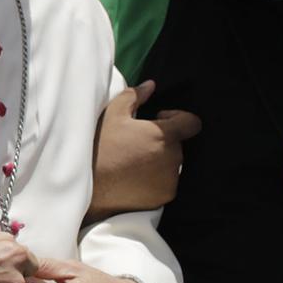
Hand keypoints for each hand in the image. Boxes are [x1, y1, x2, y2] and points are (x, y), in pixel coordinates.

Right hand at [91, 80, 201, 216]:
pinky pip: (167, 182)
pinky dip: (156, 178)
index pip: (192, 123)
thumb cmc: (100, 148)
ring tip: (134, 160)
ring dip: (160, 159)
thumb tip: (150, 86)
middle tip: (138, 141)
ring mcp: (170, 179)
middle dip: (163, 139)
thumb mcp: (112, 114)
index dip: (179, 118)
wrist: (90, 187)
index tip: (160, 119)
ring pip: (172, 163)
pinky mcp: (165, 196)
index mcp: (163, 135)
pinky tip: (134, 175)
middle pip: (177, 143)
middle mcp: (173, 158)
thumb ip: (134, 96)